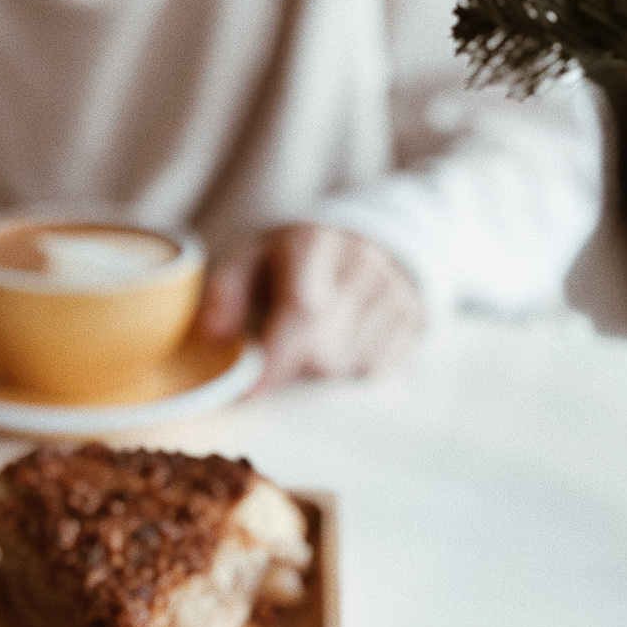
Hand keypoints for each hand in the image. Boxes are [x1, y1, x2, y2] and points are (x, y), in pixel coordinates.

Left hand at [196, 222, 423, 389]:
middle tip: (281, 345)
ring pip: (347, 366)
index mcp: (315, 244)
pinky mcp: (414, 315)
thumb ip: (226, 290)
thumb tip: (212, 336)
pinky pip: (374, 369)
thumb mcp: (252, 256)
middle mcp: (362, 265)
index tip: (247, 393)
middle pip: (323, 351)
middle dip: (292, 363)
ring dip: (321, 367)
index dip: (274, 361)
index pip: (302, 312)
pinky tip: (344, 338)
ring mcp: (394, 291)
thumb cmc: (298, 256)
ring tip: (316, 335)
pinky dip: (350, 365)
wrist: (371, 233)